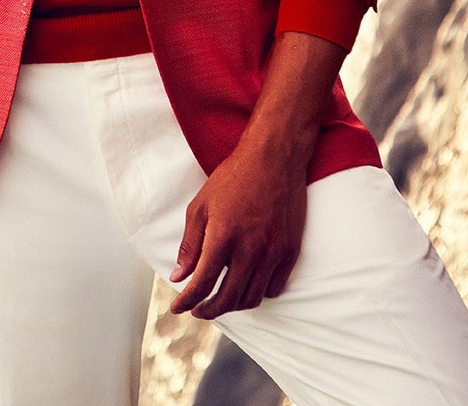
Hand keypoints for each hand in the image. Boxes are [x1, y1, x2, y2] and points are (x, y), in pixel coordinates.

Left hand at [168, 135, 307, 319]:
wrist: (273, 158)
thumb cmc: (233, 177)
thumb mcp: (201, 205)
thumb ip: (190, 244)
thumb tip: (179, 276)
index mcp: (223, 236)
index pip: (202, 283)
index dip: (187, 301)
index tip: (177, 307)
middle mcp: (250, 249)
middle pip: (228, 299)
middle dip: (208, 310)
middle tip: (198, 309)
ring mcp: (273, 252)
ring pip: (252, 298)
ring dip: (233, 305)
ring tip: (220, 298)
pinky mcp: (290, 251)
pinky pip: (274, 288)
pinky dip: (258, 293)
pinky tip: (246, 285)